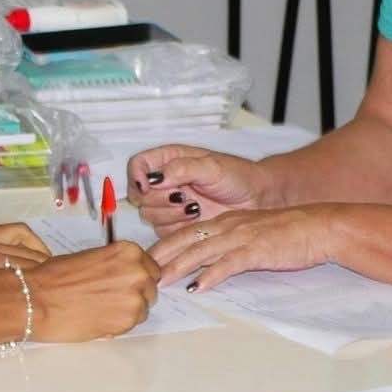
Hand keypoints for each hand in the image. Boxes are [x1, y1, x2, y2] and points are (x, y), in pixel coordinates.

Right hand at [25, 242, 159, 342]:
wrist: (37, 299)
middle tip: (110, 297)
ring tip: (101, 308)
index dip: (136, 275)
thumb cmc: (55, 278)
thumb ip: (115, 264)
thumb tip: (124, 274)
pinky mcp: (128, 321)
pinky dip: (119, 323)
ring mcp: (135, 297)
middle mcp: (137, 271)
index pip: (150, 266)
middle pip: (150, 287)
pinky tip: (98, 318)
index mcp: (128, 251)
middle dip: (135, 293)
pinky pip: (133, 324)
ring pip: (143, 307)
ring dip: (127, 310)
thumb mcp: (90, 258)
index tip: (124, 281)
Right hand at [126, 145, 273, 228]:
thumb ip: (182, 169)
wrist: (255, 199)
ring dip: (170, 214)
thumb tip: (156, 177)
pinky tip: (197, 218)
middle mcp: (165, 182)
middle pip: (139, 194)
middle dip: (160, 199)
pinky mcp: (176, 225)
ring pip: (148, 214)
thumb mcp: (211, 166)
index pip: (138, 164)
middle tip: (184, 197)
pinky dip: (177, 227)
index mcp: (168, 160)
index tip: (148, 185)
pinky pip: (162, 231)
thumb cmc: (237, 176)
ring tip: (195, 207)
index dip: (136, 176)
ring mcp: (169, 205)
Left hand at [149, 206, 338, 291]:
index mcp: (227, 222)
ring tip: (162, 281)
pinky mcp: (257, 250)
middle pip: (187, 239)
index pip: (188, 232)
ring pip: (202, 250)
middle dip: (163, 255)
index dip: (165, 245)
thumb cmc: (290, 233)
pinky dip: (211, 275)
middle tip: (143, 271)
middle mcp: (229, 226)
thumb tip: (211, 263)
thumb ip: (232, 244)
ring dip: (179, 266)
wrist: (319, 227)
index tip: (147, 259)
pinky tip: (198, 286)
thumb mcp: (253, 234)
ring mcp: (242, 237)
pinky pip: (229, 264)